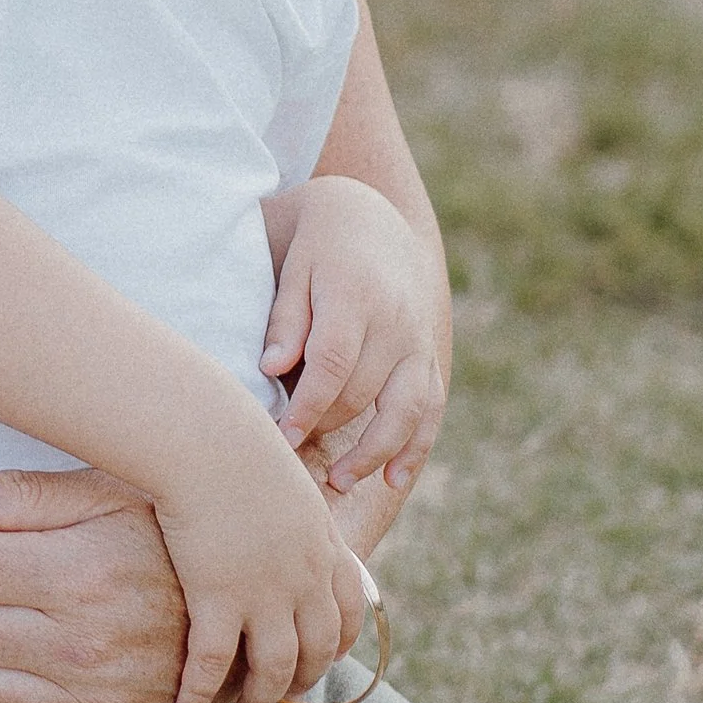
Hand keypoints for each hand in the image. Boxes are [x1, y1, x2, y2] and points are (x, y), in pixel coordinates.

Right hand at [150, 415, 357, 702]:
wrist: (207, 440)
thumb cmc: (234, 443)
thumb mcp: (284, 475)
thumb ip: (291, 503)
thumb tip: (279, 505)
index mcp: (325, 547)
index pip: (350, 611)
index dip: (339, 642)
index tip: (325, 657)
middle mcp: (305, 580)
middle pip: (317, 650)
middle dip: (303, 680)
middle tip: (282, 695)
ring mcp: (265, 594)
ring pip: (275, 670)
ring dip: (261, 700)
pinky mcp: (219, 599)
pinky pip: (212, 663)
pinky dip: (198, 693)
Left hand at [261, 173, 447, 496]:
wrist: (374, 220)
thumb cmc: (320, 248)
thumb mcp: (295, 268)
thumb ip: (286, 319)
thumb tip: (271, 369)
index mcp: (356, 297)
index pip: (332, 362)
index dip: (307, 405)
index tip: (281, 437)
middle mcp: (395, 323)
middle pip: (363, 391)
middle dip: (327, 429)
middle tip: (289, 459)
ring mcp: (418, 342)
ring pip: (405, 409)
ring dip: (375, 452)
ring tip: (340, 482)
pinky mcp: (429, 356)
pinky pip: (430, 408)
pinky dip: (416, 446)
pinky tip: (394, 480)